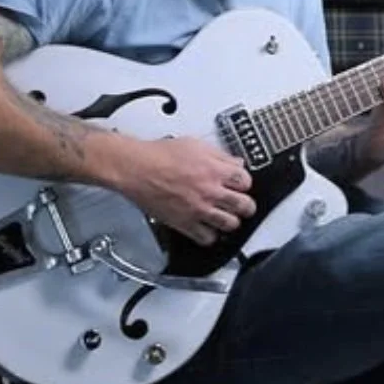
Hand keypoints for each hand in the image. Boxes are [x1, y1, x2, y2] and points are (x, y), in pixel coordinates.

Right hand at [114, 136, 252, 246]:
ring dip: (231, 221)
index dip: (245, 183)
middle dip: (246, 205)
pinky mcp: (185, 224)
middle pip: (244, 205)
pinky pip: (207, 238)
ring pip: (230, 224)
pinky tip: (208, 229)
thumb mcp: (195, 144)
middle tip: (243, 204)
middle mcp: (210, 192)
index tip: (241, 184)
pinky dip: (210, 235)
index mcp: (215, 170)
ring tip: (227, 217)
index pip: (246, 181)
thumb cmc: (159, 155)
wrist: (136, 168)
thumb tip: (235, 162)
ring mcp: (199, 210)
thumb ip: (219, 155)